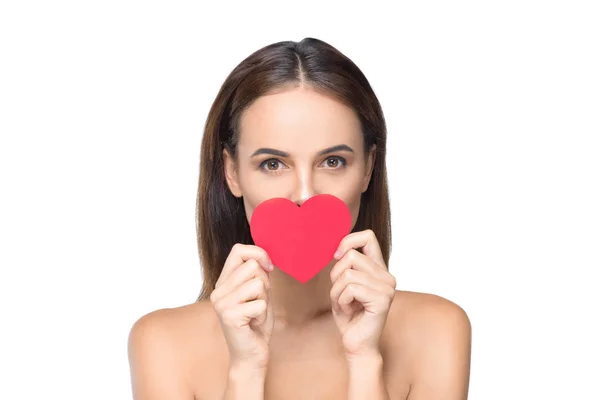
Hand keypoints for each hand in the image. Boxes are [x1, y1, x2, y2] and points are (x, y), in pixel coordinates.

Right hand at [210, 244, 274, 368]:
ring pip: (258, 284)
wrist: (250, 354)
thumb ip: (256, 274)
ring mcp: (221, 303)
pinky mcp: (229, 316)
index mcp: (223, 281)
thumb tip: (262, 256)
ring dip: (264, 300)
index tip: (269, 268)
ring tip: (255, 313)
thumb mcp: (258, 292)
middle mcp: (218, 290)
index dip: (258, 253)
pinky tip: (253, 323)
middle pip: (252, 266)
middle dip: (265, 283)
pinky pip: (260, 304)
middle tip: (258, 302)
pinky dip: (263, 314)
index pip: (238, 250)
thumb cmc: (255, 323)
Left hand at [330, 229, 396, 358]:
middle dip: (336, 275)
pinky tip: (349, 311)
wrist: (356, 344)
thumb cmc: (349, 315)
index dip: (347, 241)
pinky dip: (342, 300)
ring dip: (337, 292)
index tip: (336, 256)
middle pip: (352, 256)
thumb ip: (346, 265)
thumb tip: (338, 249)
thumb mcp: (343, 284)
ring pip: (348, 274)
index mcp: (379, 269)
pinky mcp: (383, 300)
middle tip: (341, 294)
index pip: (367, 236)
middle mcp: (387, 276)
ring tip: (345, 305)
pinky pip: (351, 289)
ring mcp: (387, 288)